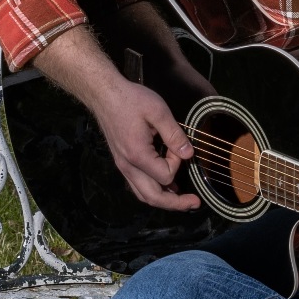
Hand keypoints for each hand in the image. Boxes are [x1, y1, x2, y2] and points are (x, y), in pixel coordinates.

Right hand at [95, 77, 198, 209]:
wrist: (104, 95)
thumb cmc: (130, 99)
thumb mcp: (158, 111)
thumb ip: (174, 135)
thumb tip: (189, 155)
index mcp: (137, 155)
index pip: (166, 175)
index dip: (177, 163)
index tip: (178, 146)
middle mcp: (128, 167)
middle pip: (153, 197)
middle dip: (176, 204)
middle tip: (195, 203)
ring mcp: (123, 167)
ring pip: (144, 195)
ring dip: (164, 200)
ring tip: (183, 200)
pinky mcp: (122, 163)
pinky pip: (138, 185)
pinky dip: (154, 190)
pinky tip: (167, 187)